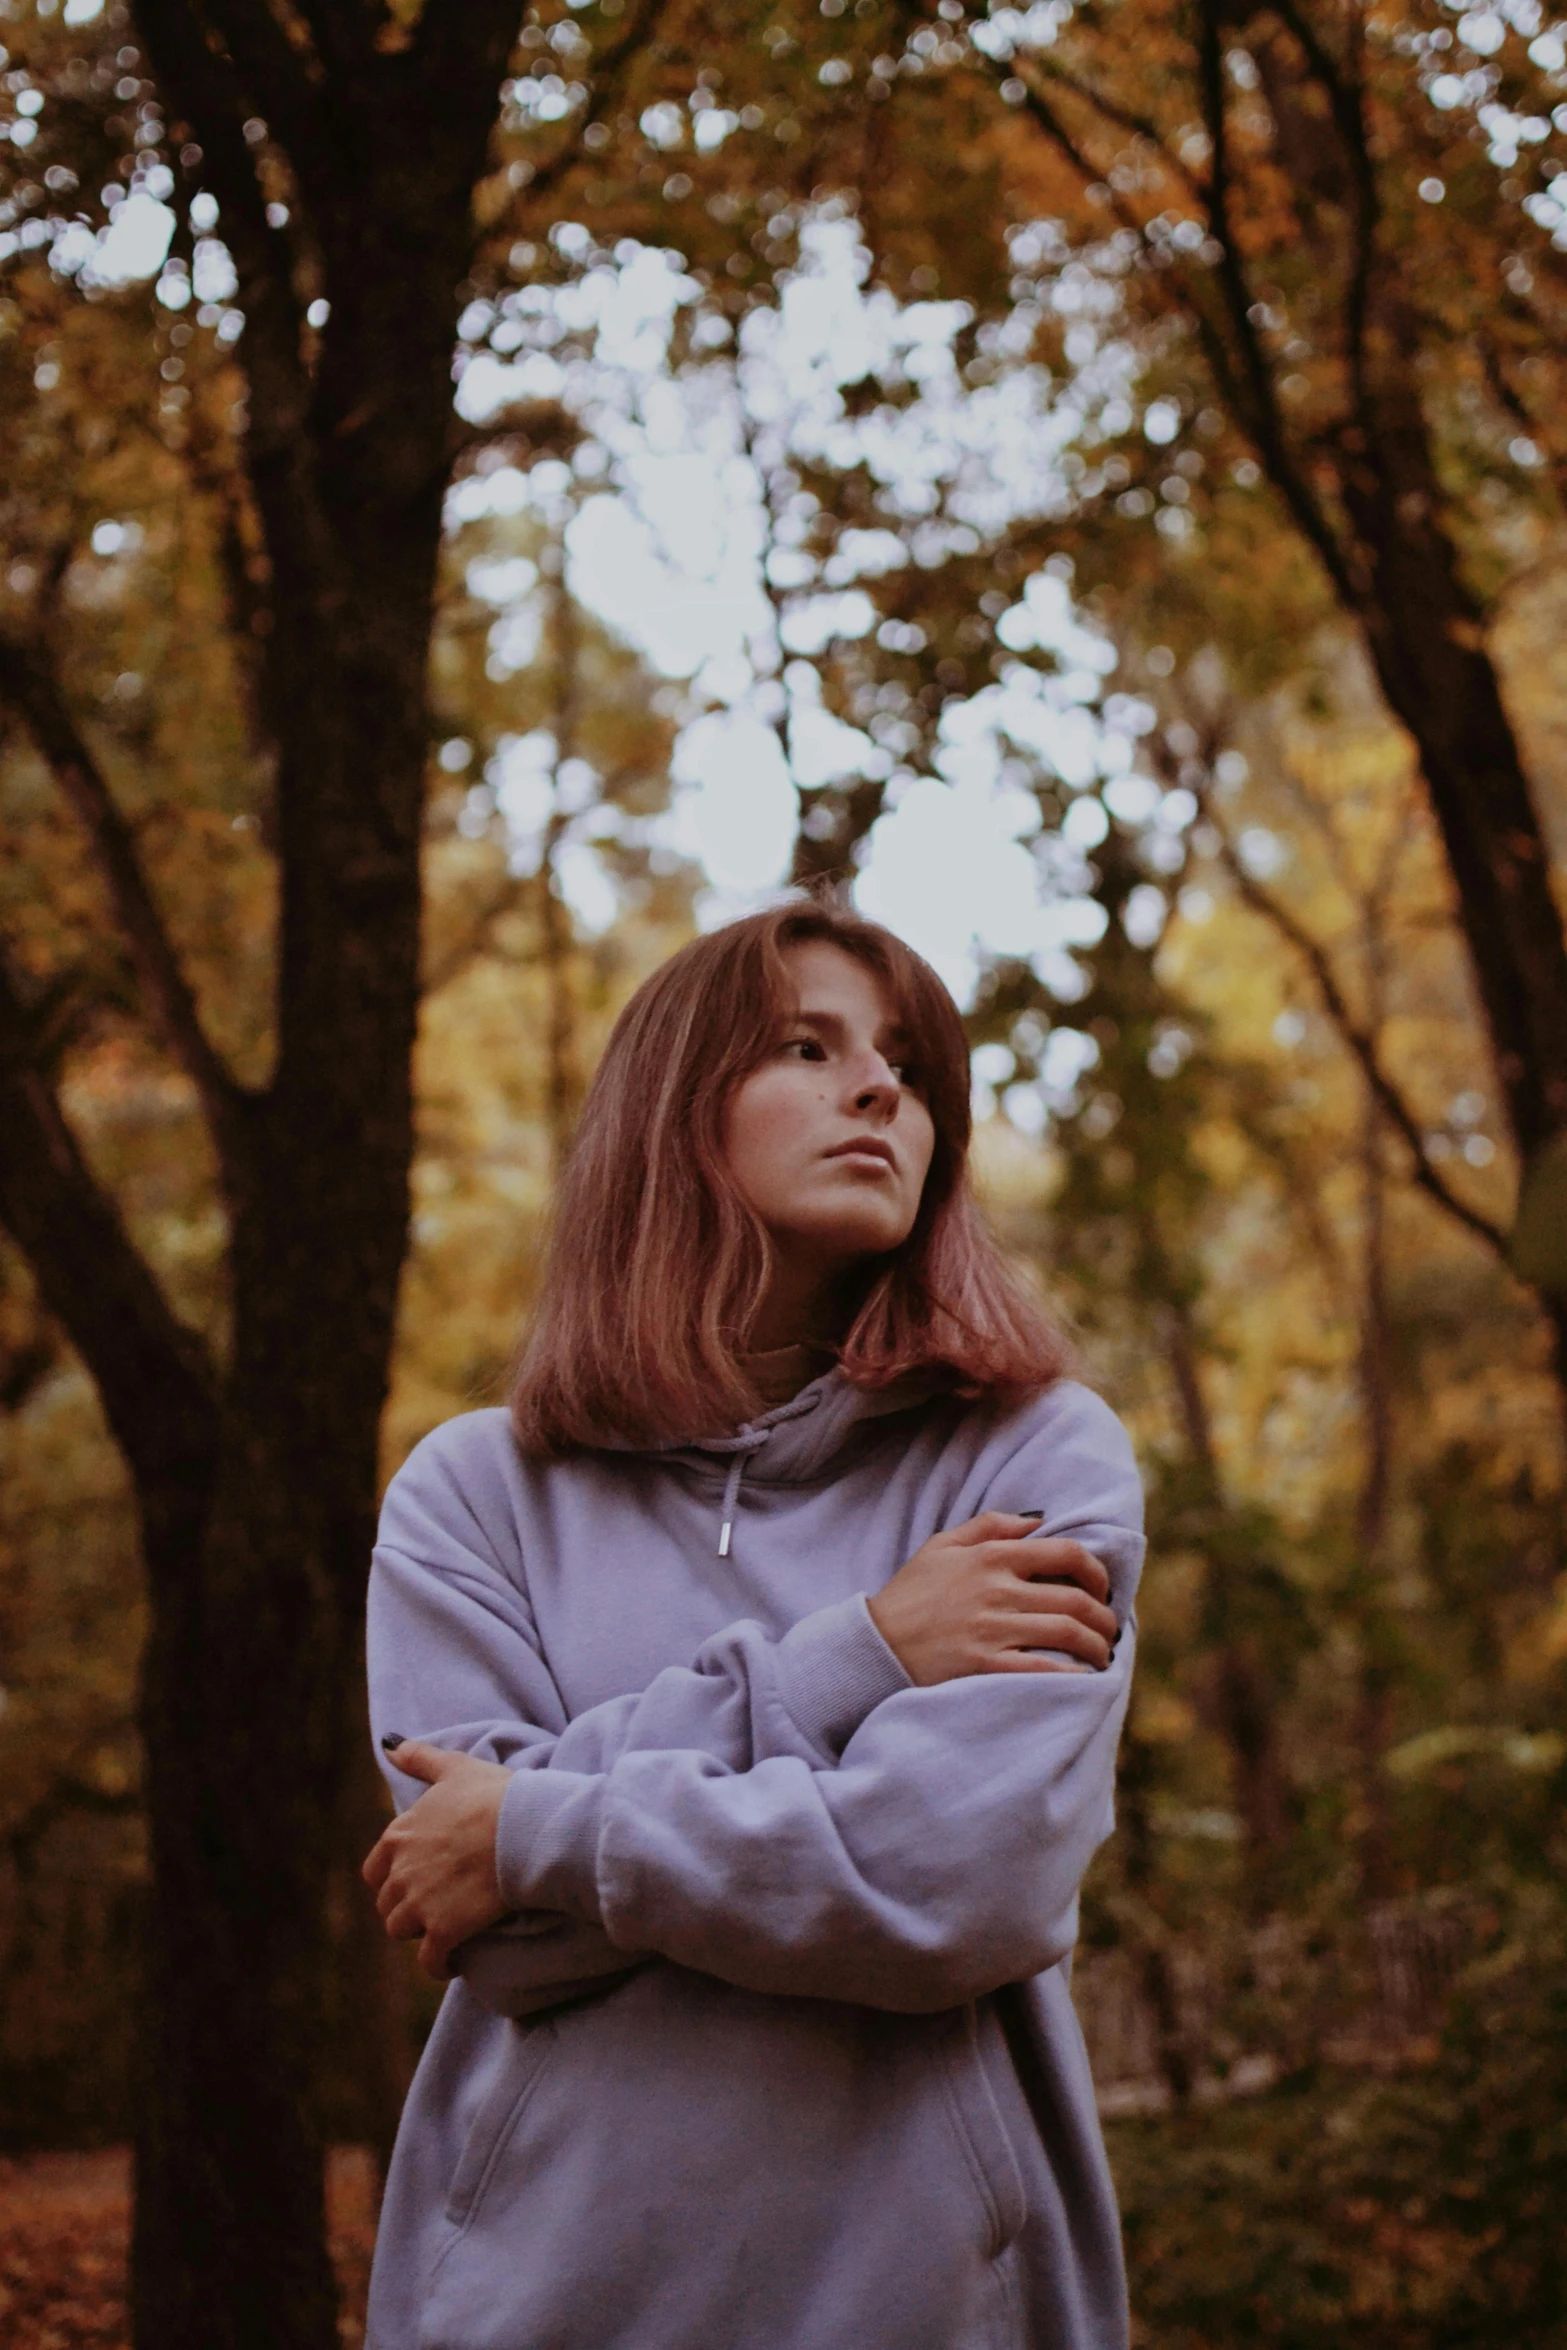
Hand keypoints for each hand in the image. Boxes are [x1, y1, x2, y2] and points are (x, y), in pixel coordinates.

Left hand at [361, 1742, 510, 1979]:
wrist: (524, 1828)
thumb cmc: (494, 1793)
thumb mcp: (454, 1767)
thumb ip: (420, 1758)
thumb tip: (391, 1745)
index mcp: (399, 1836)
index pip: (375, 1871)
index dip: (394, 1879)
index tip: (420, 1879)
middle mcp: (401, 1872)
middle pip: (388, 1904)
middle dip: (407, 1908)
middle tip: (437, 1905)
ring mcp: (419, 1904)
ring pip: (402, 1931)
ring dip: (420, 1934)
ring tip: (446, 1929)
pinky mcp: (443, 1931)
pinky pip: (429, 1962)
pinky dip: (439, 1964)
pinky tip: (455, 1960)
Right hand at [867, 1513, 1117, 1686]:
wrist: (874, 1645)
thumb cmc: (909, 1595)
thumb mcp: (941, 1546)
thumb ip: (989, 1527)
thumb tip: (1035, 1522)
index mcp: (991, 1557)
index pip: (1065, 1553)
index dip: (1096, 1570)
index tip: (1102, 1588)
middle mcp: (997, 1590)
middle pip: (1074, 1598)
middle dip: (1103, 1617)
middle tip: (1108, 1629)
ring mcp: (991, 1629)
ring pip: (1068, 1633)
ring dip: (1096, 1646)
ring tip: (1100, 1655)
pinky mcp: (984, 1666)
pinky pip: (1044, 1669)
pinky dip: (1072, 1674)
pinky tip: (1081, 1678)